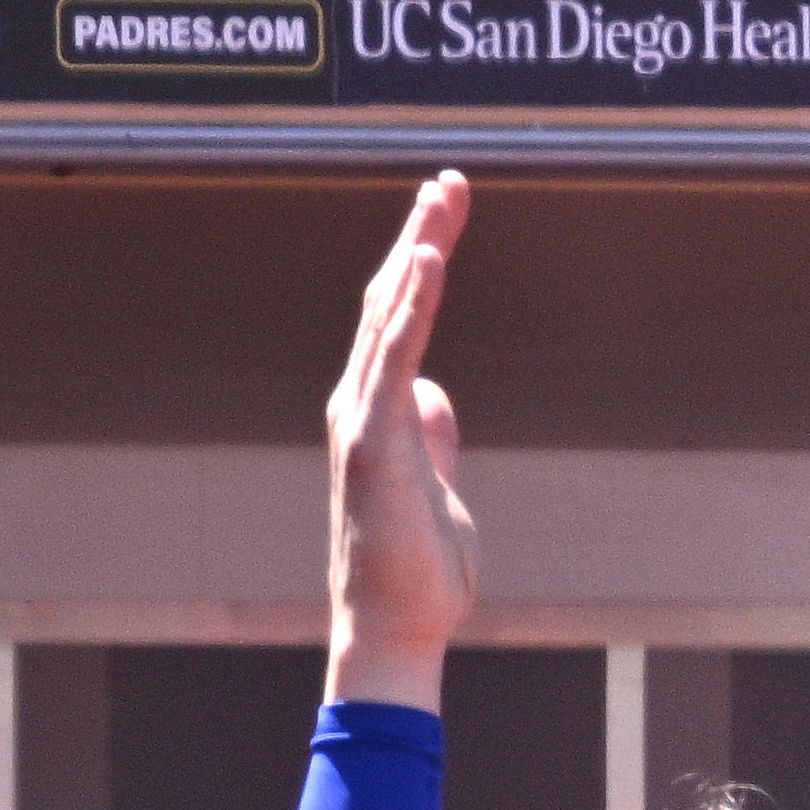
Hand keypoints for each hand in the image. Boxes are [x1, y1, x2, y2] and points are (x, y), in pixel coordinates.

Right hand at [324, 172, 476, 711]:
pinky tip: (427, 259)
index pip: (399, 319)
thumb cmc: (417, 571)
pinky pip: (395, 356)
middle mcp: (360, 403)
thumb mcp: (439, 489)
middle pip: (391, 300)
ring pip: (389, 316)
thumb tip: (437, 396)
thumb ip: (434, 439)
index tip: (445, 216)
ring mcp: (362, 418)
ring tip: (442, 199)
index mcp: (378, 411)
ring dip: (418, 252)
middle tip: (450, 182)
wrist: (397, 627)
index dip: (422, 264)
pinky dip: (411, 306)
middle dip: (421, 237)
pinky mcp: (375, 438)